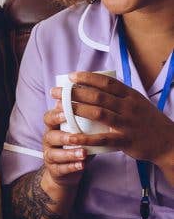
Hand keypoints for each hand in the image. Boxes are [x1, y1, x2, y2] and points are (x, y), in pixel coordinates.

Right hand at [42, 103, 88, 188]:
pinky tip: (82, 165)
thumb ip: (84, 121)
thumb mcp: (77, 131)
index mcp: (53, 128)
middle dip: (63, 136)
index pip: (49, 118)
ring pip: (54, 154)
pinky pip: (61, 168)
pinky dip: (72, 167)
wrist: (65, 170)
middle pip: (50, 136)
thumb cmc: (75, 145)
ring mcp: (49, 155)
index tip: (66, 112)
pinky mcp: (54, 170)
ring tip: (84, 154)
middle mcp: (48, 140)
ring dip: (69, 154)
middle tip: (76, 137)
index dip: (56, 115)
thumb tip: (100, 104)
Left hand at [51, 71, 173, 163]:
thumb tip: (94, 83)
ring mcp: (127, 124)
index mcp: (130, 95)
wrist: (168, 142)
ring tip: (58, 109)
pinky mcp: (125, 141)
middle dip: (74, 93)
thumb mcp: (136, 102)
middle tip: (56, 92)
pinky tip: (72, 137)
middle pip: (98, 96)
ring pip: (98, 113)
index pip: (106, 82)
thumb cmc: (146, 120)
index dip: (87, 78)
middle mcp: (128, 107)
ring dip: (76, 110)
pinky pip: (103, 139)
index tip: (70, 76)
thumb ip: (118, 94)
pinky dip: (86, 138)